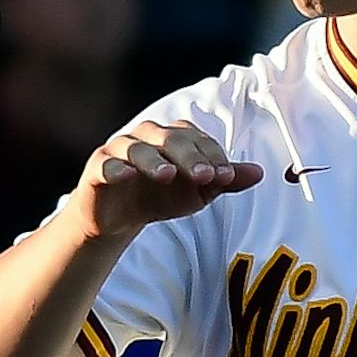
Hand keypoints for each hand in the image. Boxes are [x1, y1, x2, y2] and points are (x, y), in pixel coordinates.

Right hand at [71, 120, 263, 240]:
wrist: (118, 219)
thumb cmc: (160, 197)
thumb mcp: (197, 192)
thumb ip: (224, 181)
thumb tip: (259, 173)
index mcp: (172, 137)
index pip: (196, 139)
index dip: (213, 156)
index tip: (226, 178)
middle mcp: (145, 137)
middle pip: (169, 137)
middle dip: (189, 156)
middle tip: (205, 177)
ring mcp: (119, 150)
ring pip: (136, 147)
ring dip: (153, 160)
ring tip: (167, 175)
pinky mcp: (97, 168)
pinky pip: (105, 163)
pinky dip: (115, 167)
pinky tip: (126, 176)